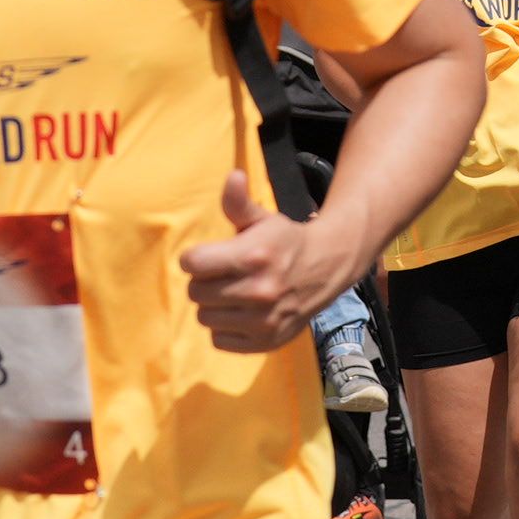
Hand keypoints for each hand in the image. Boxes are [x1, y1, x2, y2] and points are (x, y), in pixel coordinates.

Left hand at [179, 170, 348, 349]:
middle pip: (195, 292)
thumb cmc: (285, 241)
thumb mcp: (262, 218)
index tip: (208, 257)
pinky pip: (219, 340)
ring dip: (213, 306)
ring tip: (231, 294)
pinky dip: (225, 329)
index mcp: (252, 256)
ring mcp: (262, 320)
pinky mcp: (265, 341)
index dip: (195, 259)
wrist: (326, 269)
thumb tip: (233, 177)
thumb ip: (239, 202)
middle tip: (222, 275)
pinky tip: (240, 314)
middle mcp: (258, 291)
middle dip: (204, 281)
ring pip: (204, 317)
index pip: (192, 264)